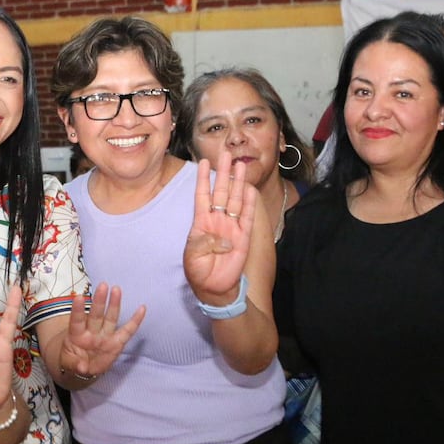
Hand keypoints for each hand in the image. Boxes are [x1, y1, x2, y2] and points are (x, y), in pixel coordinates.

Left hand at [59, 282, 144, 378]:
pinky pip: (128, 331)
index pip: (77, 320)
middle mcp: (91, 332)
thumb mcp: (68, 365)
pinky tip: (142, 308)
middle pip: (96, 315)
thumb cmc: (73, 361)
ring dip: (113, 304)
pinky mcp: (116, 342)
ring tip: (116, 289)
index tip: (78, 297)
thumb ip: (74, 365)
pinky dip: (136, 320)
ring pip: (110, 318)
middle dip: (99, 301)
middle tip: (102, 285)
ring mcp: (104, 335)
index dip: (78, 309)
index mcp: (77, 335)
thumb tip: (82, 368)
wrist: (83, 368)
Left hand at [184, 150, 257, 304]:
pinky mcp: (243, 237)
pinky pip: (247, 217)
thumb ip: (202, 241)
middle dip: (224, 173)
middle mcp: (217, 220)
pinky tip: (250, 189)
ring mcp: (231, 227)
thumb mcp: (193, 254)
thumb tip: (219, 236)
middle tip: (227, 154)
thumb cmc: (199, 271)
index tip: (203, 161)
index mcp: (202, 222)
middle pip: (221, 191)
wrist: (214, 289)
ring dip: (238, 183)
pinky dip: (249, 203)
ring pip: (235, 200)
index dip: (204, 178)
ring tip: (240, 166)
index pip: (202, 195)